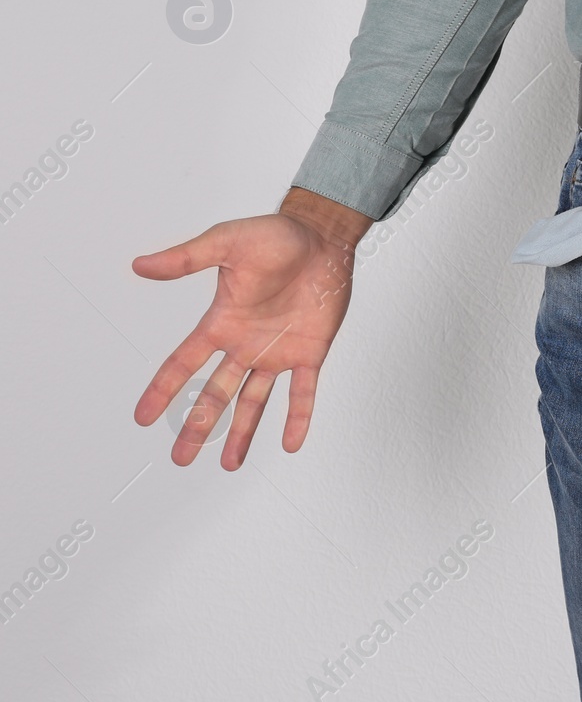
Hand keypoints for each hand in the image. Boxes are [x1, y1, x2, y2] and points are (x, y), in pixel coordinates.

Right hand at [131, 188, 372, 468]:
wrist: (322, 236)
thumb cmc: (274, 235)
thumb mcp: (225, 245)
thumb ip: (186, 259)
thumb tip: (140, 264)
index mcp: (221, 322)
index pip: (184, 363)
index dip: (162, 390)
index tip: (142, 417)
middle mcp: (245, 344)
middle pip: (215, 393)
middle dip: (197, 426)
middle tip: (180, 458)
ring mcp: (278, 352)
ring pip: (254, 401)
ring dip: (241, 433)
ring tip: (228, 465)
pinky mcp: (311, 352)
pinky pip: (304, 393)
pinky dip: (298, 418)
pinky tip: (290, 444)